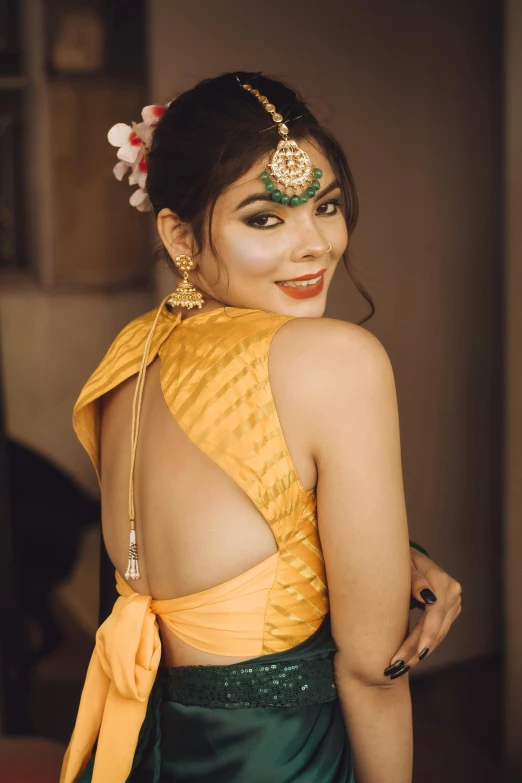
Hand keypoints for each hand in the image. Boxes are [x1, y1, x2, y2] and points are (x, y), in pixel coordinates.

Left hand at [384, 547, 461, 678]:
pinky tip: (410, 657)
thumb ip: (414, 580)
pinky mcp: (449, 609)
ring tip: (400, 666)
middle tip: (397, 666)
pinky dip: (424, 644)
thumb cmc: (398, 558)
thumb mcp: (403, 565)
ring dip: (419, 652)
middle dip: (416, 649)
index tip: (416, 653)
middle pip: (436, 627)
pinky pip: (437, 631)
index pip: (436, 613)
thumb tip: (427, 597)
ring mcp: (452, 602)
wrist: (404, 556)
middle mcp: (452, 592)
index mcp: (441, 581)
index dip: (426, 635)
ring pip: (438, 633)